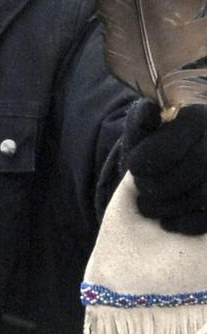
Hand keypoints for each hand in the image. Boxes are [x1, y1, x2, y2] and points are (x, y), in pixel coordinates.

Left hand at [121, 100, 206, 233]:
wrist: (172, 164)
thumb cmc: (153, 145)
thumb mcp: (143, 129)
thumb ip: (142, 120)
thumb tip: (150, 110)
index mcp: (198, 117)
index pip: (172, 145)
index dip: (147, 160)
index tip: (133, 168)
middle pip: (193, 169)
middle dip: (158, 185)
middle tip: (141, 189)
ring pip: (203, 195)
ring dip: (168, 206)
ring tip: (148, 207)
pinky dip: (185, 223)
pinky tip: (168, 220)